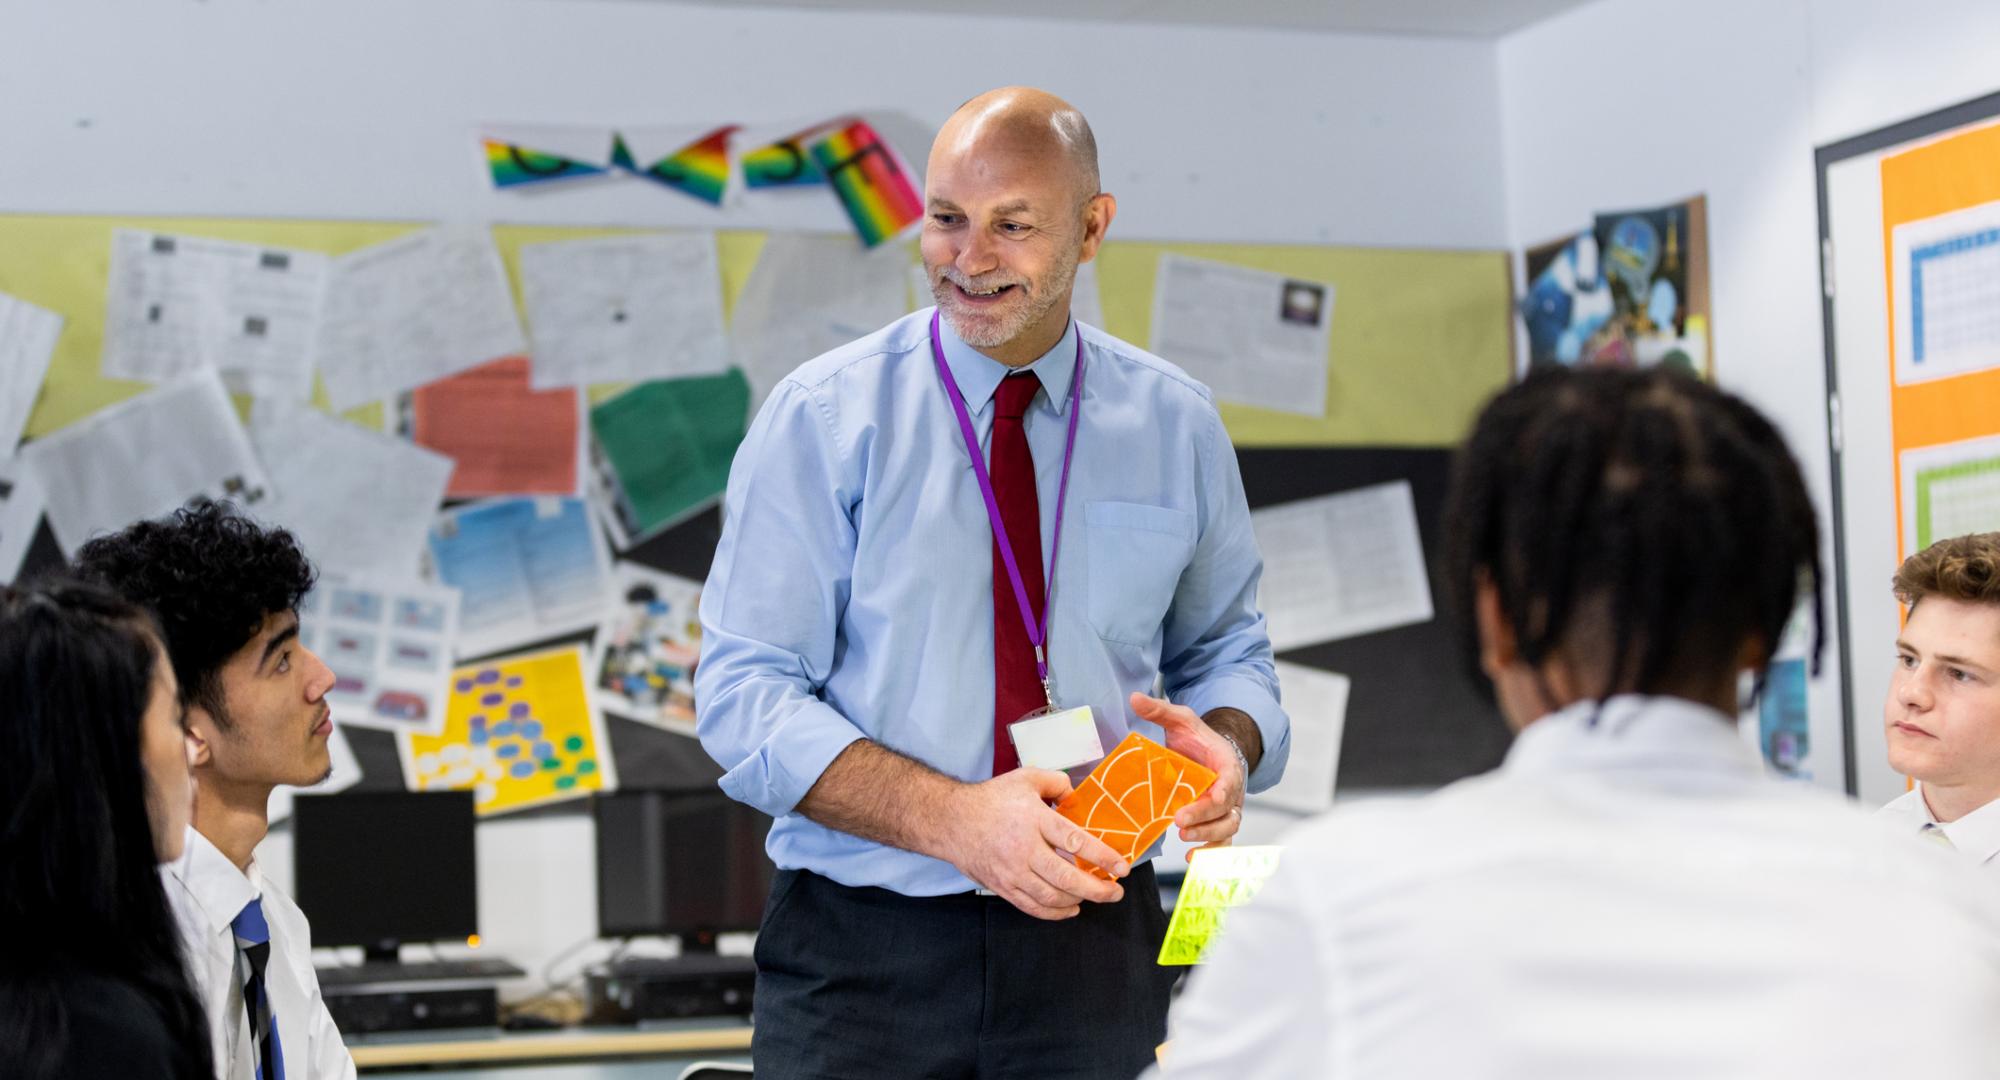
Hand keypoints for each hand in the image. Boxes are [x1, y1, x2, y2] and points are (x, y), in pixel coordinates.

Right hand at [945, 768, 1129, 919]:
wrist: (951, 821)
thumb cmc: (991, 799)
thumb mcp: (1025, 778)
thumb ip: (1056, 782)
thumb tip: (1077, 794)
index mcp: (1034, 819)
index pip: (1076, 841)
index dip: (1103, 856)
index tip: (1122, 866)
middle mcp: (1024, 849)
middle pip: (1067, 876)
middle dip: (1097, 889)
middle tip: (1116, 892)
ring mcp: (1012, 871)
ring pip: (1051, 896)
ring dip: (1079, 900)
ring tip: (1097, 897)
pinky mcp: (1003, 886)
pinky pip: (1032, 906)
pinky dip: (1055, 912)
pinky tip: (1071, 908)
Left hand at [1129, 692, 1242, 847]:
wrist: (1212, 751)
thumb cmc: (1198, 738)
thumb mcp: (1181, 720)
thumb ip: (1160, 710)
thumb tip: (1134, 698)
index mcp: (1226, 767)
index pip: (1226, 788)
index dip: (1210, 802)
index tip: (1184, 811)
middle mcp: (1231, 791)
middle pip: (1227, 815)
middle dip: (1205, 823)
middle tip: (1179, 825)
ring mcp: (1227, 809)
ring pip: (1228, 830)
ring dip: (1209, 840)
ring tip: (1185, 842)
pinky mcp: (1218, 822)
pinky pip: (1222, 842)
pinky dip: (1211, 853)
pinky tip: (1193, 859)